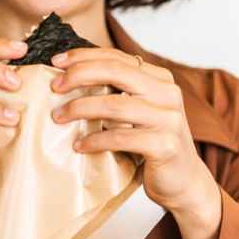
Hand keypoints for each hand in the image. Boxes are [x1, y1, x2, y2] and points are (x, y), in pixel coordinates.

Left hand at [49, 48, 221, 232]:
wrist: (184, 182)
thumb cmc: (153, 144)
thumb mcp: (139, 112)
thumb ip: (118, 93)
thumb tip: (70, 77)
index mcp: (160, 79)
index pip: (118, 58)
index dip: (85, 56)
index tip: (56, 62)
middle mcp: (168, 93)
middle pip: (116, 72)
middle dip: (80, 75)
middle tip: (54, 86)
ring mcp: (169, 119)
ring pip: (116, 105)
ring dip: (80, 109)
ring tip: (58, 117)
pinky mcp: (166, 145)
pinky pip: (121, 137)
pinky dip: (95, 140)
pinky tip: (79, 145)